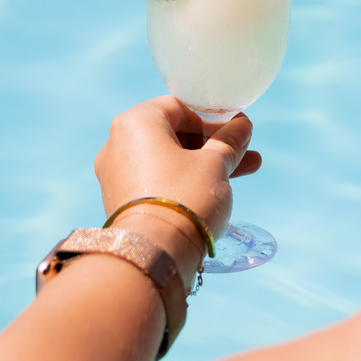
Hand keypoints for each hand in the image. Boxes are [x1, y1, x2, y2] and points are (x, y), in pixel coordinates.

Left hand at [93, 97, 261, 263]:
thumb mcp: (215, 164)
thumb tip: (242, 126)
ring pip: (168, 159)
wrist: (155, 253)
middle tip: (243, 149)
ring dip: (204, 162)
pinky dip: (183, 180)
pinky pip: (157, 179)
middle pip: (174, 133)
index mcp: (136, 122)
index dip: (213, 117)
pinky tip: (215, 188)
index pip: (180, 107)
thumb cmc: (185, 197)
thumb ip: (229, 141)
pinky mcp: (121, 200)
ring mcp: (116, 174)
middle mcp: (118, 143)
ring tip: (244, 169)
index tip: (238, 129)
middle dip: (212, 143)